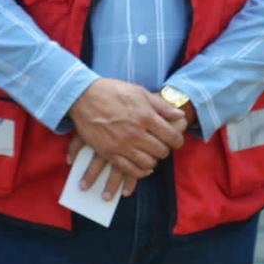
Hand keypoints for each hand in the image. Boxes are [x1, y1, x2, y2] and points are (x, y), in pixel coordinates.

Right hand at [67, 79, 187, 198]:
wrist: (83, 97)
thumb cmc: (113, 91)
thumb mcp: (140, 92)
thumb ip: (162, 106)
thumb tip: (180, 114)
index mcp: (145, 116)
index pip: (171, 136)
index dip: (178, 140)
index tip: (176, 140)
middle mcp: (135, 133)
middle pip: (161, 151)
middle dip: (165, 149)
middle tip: (162, 145)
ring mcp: (122, 145)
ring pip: (148, 163)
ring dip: (153, 161)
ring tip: (151, 154)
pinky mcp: (109, 153)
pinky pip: (130, 170)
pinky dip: (139, 172)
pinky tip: (142, 167)